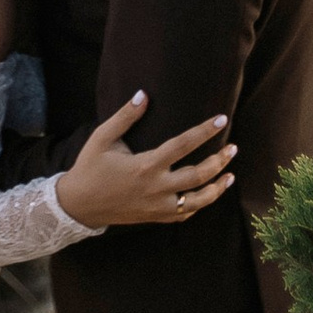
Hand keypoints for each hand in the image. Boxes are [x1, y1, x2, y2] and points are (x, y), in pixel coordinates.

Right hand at [52, 94, 236, 232]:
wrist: (78, 205)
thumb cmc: (90, 168)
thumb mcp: (102, 138)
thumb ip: (124, 117)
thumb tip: (143, 94)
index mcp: (145, 165)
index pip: (183, 145)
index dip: (205, 131)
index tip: (221, 120)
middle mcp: (156, 188)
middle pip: (198, 175)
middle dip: (219, 161)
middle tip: (234, 148)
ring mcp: (157, 206)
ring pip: (197, 201)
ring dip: (217, 188)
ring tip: (231, 175)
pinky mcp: (155, 217)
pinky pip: (184, 214)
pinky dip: (199, 205)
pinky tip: (208, 194)